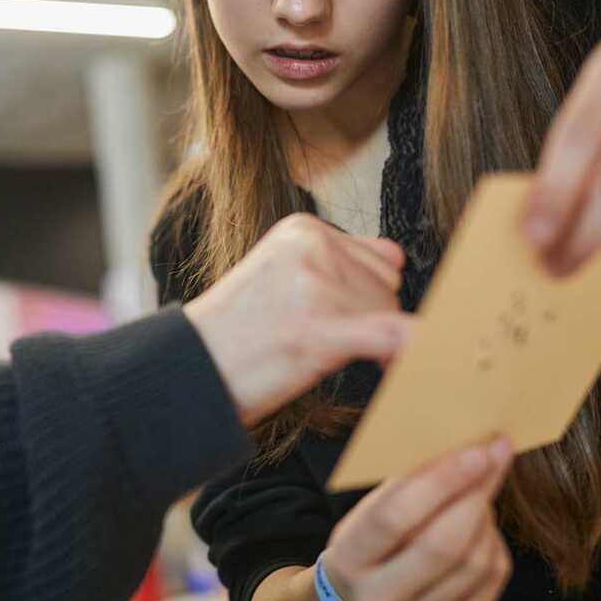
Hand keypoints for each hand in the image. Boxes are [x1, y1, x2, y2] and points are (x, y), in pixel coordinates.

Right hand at [185, 214, 408, 425]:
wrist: (189, 370)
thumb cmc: (236, 332)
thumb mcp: (281, 272)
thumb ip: (337, 259)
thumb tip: (397, 259)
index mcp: (302, 230)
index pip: (377, 259)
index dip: (367, 298)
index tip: (344, 322)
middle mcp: (313, 248)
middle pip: (387, 287)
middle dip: (368, 320)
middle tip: (321, 341)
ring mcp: (318, 286)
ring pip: (391, 316)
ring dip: (372, 345)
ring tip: (317, 355)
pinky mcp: (323, 327)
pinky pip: (395, 336)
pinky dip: (411, 352)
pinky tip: (399, 366)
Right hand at [322, 439, 514, 600]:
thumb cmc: (369, 546)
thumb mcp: (365, 515)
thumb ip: (403, 488)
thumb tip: (456, 446)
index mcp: (350, 563)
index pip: (395, 517)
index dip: (440, 481)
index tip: (476, 450)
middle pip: (443, 545)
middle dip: (476, 493)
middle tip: (496, 455)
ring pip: (475, 560)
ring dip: (486, 515)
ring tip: (478, 491)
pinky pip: (493, 577)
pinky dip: (494, 541)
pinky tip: (481, 525)